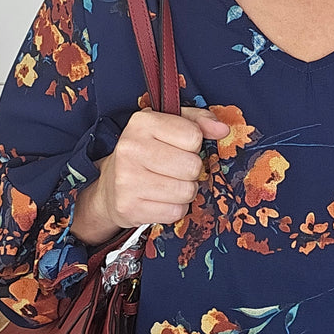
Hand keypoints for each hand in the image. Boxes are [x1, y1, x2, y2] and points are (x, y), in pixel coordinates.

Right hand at [70, 106, 229, 244]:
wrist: (110, 187)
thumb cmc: (146, 152)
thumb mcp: (168, 126)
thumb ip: (198, 121)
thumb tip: (222, 130)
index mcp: (141, 123)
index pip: (193, 136)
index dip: (193, 145)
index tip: (178, 147)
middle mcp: (130, 149)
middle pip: (192, 166)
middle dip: (191, 170)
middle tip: (174, 169)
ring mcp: (127, 180)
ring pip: (186, 191)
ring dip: (184, 191)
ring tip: (168, 184)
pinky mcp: (129, 207)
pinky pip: (175, 212)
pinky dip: (174, 208)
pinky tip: (159, 199)